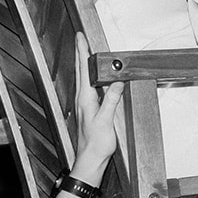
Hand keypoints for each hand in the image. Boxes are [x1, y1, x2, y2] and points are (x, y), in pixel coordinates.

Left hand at [71, 34, 123, 171]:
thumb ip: (111, 100)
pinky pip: (89, 87)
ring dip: (85, 63)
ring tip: (87, 51)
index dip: (82, 52)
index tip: (80, 37)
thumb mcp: (106, 120)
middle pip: (81, 70)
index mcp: (85, 98)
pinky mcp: (88, 110)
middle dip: (82, 53)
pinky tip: (94, 77)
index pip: (83, 69)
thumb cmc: (95, 144)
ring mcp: (84, 104)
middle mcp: (82, 99)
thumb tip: (117, 81)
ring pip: (84, 78)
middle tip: (81, 38)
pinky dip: (91, 77)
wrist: (90, 160)